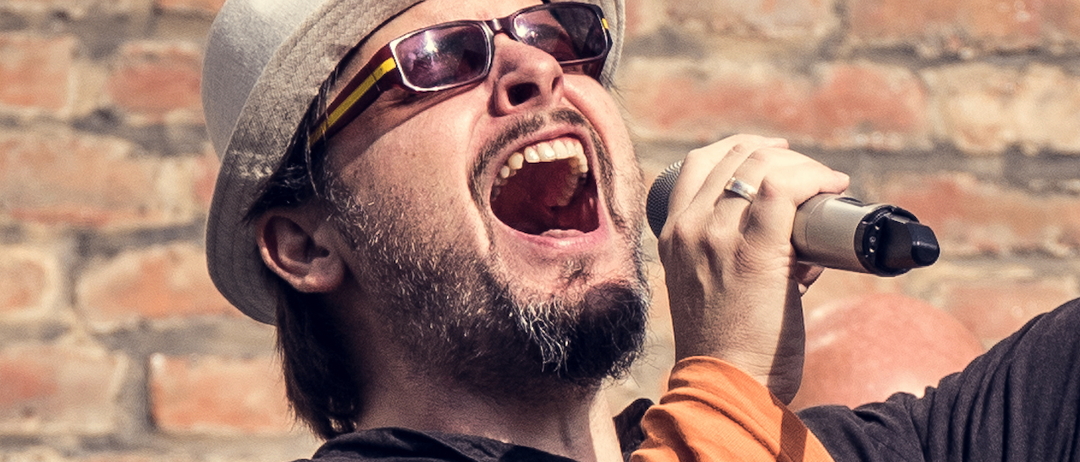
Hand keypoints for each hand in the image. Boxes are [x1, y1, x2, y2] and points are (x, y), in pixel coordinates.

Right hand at [657, 134, 849, 402]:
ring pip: (762, 167)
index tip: (777, 159)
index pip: (700, 162)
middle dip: (781, 156)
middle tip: (812, 174)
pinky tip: (833, 186)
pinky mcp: (754, 251)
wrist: (725, 385)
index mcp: (671, 234)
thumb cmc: (728, 347)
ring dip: (803, 167)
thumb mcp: (707, 288)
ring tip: (827, 183)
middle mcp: (688, 228)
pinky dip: (814, 178)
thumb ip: (735, 259)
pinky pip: (784, 189)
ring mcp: (716, 237)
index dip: (743, 148)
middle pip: (735, 157)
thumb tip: (801, 244)